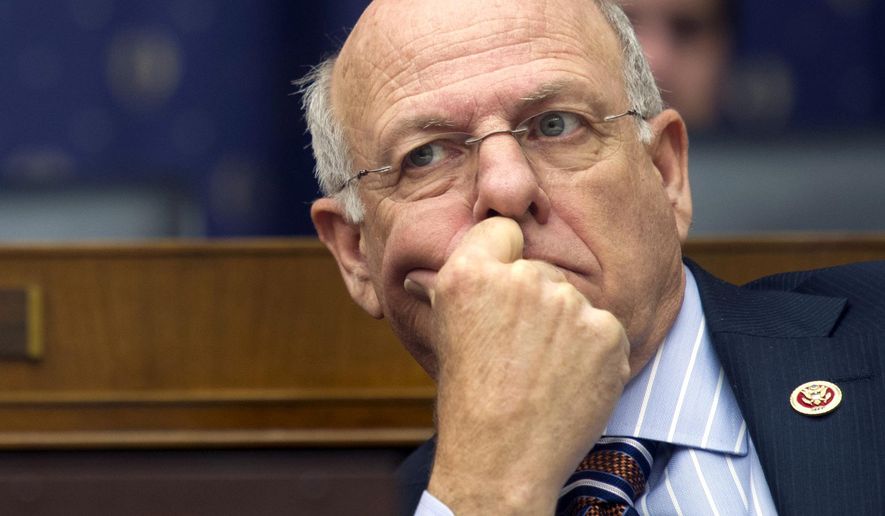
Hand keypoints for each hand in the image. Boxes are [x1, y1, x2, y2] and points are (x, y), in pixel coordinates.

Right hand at [411, 217, 631, 514]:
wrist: (502, 458)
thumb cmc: (470, 398)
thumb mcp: (447, 330)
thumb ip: (457, 287)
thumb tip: (433, 269)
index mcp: (470, 273)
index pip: (501, 229)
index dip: (504, 257)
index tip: (505, 287)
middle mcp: (520, 279)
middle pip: (541, 270)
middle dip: (536, 302)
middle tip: (520, 349)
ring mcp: (567, 303)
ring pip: (573, 301)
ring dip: (566, 328)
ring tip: (543, 371)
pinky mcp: (606, 330)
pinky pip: (603, 327)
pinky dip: (594, 352)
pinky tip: (570, 380)